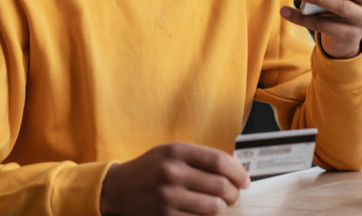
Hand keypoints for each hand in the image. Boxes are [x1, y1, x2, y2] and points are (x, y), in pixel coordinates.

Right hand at [100, 142, 249, 215]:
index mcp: (177, 151)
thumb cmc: (150, 168)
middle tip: (235, 193)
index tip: (244, 178)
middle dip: (234, 192)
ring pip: (214, 206)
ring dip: (223, 206)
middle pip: (220, 185)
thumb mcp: (171, 152)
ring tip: (221, 203)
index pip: (219, 161)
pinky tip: (205, 211)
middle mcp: (173, 172)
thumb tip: (234, 169)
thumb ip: (199, 157)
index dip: (238, 171)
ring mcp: (168, 196)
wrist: (117, 188)